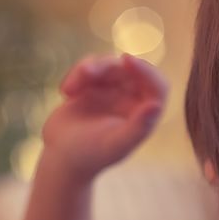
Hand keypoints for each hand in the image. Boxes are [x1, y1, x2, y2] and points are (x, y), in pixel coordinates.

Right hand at [41, 53, 167, 184]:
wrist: (61, 158)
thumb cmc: (90, 156)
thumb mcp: (115, 144)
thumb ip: (138, 128)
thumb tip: (156, 106)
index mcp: (144, 116)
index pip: (158, 86)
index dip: (147, 71)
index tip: (127, 60)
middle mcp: (132, 102)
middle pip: (130, 69)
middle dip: (107, 67)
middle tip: (87, 72)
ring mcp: (113, 92)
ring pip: (108, 64)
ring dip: (88, 70)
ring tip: (69, 91)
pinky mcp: (93, 87)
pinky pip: (90, 67)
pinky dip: (76, 75)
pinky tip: (66, 92)